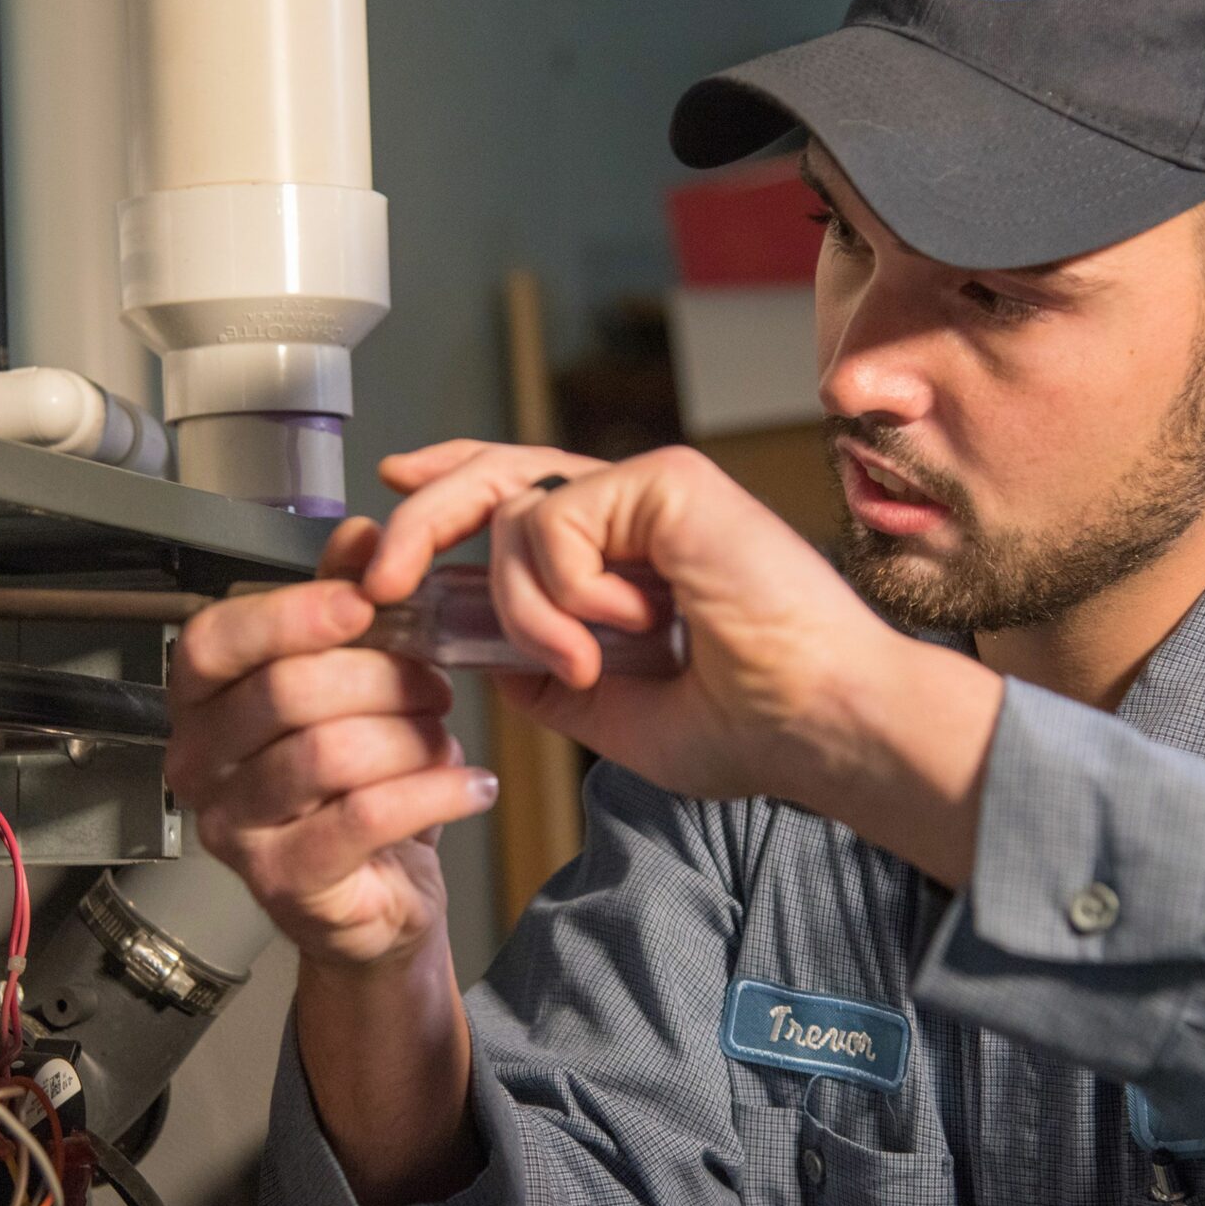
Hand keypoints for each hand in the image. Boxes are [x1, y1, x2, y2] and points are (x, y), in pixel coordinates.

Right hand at [164, 519, 496, 972]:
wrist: (374, 898)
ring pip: (328, 754)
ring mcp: (235, 830)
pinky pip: (365, 817)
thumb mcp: (351, 683)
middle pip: (285, 692)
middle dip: (380, 678)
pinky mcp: (286, 882)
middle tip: (436, 685)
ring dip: (410, 738)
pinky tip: (470, 786)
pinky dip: (433, 793)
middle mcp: (200, 765)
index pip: (214, 641)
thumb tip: (361, 533)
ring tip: (447, 740)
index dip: (291, 614)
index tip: (364, 602)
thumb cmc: (353, 785)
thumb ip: (347, 605)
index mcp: (201, 704)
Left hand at [364, 440, 1003, 878]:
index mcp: (631, 553)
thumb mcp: (616, 715)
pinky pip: (555, 521)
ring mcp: (656, 488)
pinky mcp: (669, 481)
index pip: (522, 492)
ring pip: (516, 512)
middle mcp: (641, 510)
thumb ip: (551, 680)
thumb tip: (486, 657)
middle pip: (498, 476)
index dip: (450, 486)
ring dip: (522, 604)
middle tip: (383, 583)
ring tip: (583, 660)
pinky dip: (564, 590)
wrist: (821, 728)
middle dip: (423, 522)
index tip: (395, 494)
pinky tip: (630, 627)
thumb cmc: (752, 729)